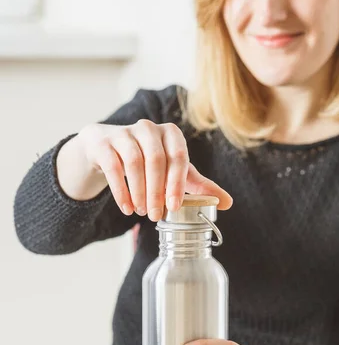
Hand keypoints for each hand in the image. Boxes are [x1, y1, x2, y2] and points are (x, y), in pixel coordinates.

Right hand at [77, 120, 232, 218]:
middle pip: (156, 159)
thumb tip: (228, 203)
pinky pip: (113, 167)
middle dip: (156, 191)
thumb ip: (198, 185)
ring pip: (134, 162)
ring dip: (138, 191)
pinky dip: (121, 190)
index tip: (174, 207)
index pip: (178, 156)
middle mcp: (148, 128)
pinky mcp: (104, 143)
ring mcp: (124, 133)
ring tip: (140, 212)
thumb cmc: (147, 161)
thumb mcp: (173, 171)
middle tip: (155, 216)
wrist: (107, 149)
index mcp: (170, 133)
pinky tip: (126, 207)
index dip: (176, 183)